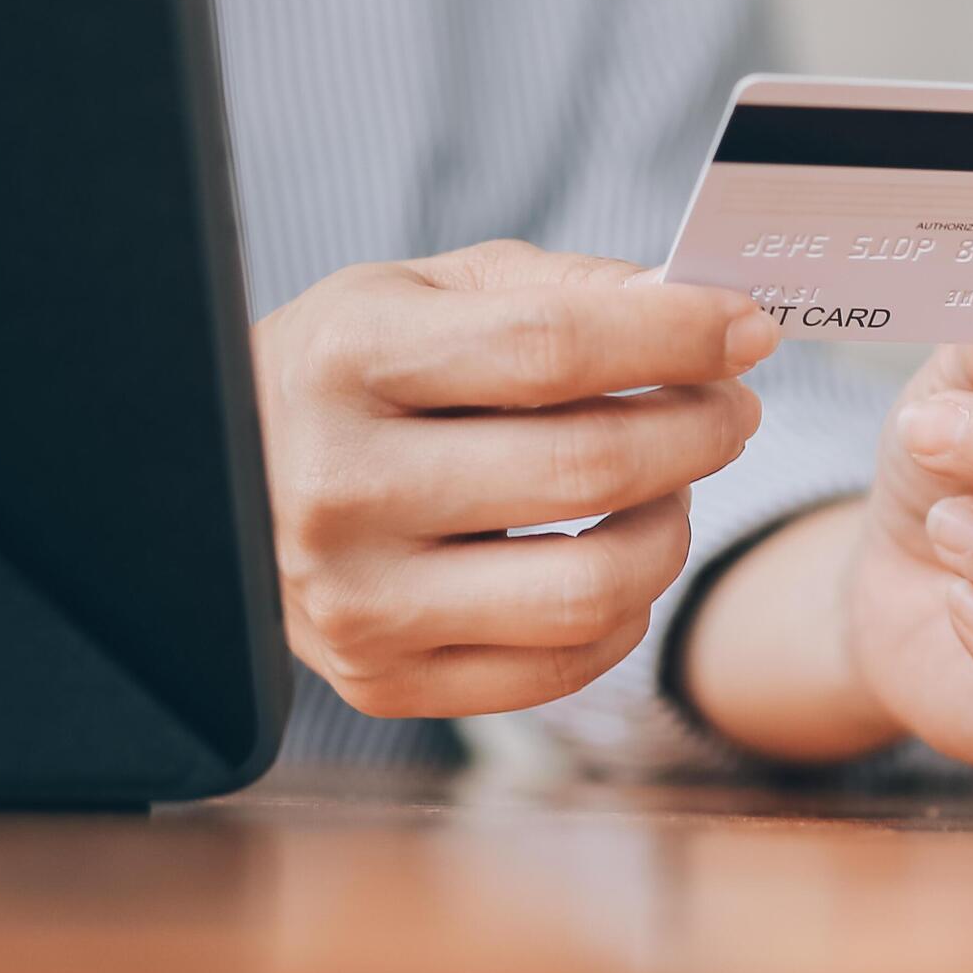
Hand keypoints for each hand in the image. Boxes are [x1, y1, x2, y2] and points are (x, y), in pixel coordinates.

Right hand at [250, 239, 776, 717]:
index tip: (748, 327)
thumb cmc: (358, 372)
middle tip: (731, 409)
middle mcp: (338, 488)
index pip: (550, 347)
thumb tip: (701, 306)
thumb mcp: (431, 292)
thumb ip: (564, 290)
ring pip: (591, 587)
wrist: (224, 482)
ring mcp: (355, 601)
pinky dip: (627, 613)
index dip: (675, 336)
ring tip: (672, 485)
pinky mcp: (381, 682)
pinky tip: (618, 556)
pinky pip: (564, 666)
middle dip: (699, 431)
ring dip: (673, 528)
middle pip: (588, 467)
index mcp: (346, 361)